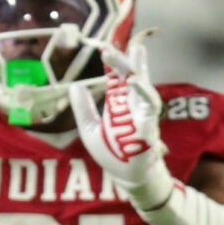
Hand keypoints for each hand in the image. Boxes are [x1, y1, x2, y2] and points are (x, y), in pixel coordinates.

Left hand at [68, 42, 170, 211]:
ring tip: (129, 54)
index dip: (114, 63)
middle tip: (108, 47)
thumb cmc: (112, 154)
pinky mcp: (149, 126)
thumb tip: (74, 85)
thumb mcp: (90, 130)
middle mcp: (133, 106)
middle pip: (131, 77)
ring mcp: (143, 114)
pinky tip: (133, 82)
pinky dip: (143, 92)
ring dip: (135, 70)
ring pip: (142, 86)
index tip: (105, 47)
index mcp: (119, 105)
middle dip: (123, 61)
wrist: (126, 177)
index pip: (118, 79)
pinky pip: (149, 106)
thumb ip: (83, 109)